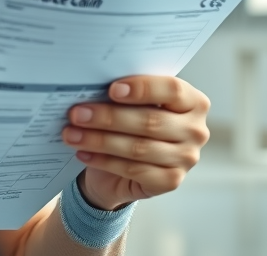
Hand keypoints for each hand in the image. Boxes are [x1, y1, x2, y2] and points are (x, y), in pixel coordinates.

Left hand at [62, 76, 209, 210]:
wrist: (128, 164)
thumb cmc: (131, 124)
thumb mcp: (133, 104)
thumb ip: (125, 93)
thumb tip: (92, 85)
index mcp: (193, 101)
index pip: (172, 89)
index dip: (142, 88)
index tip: (112, 89)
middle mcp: (195, 130)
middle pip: (150, 121)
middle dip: (108, 117)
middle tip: (77, 113)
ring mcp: (186, 158)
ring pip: (138, 148)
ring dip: (99, 140)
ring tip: (71, 134)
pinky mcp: (171, 181)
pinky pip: (133, 170)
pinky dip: (104, 161)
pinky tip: (83, 153)